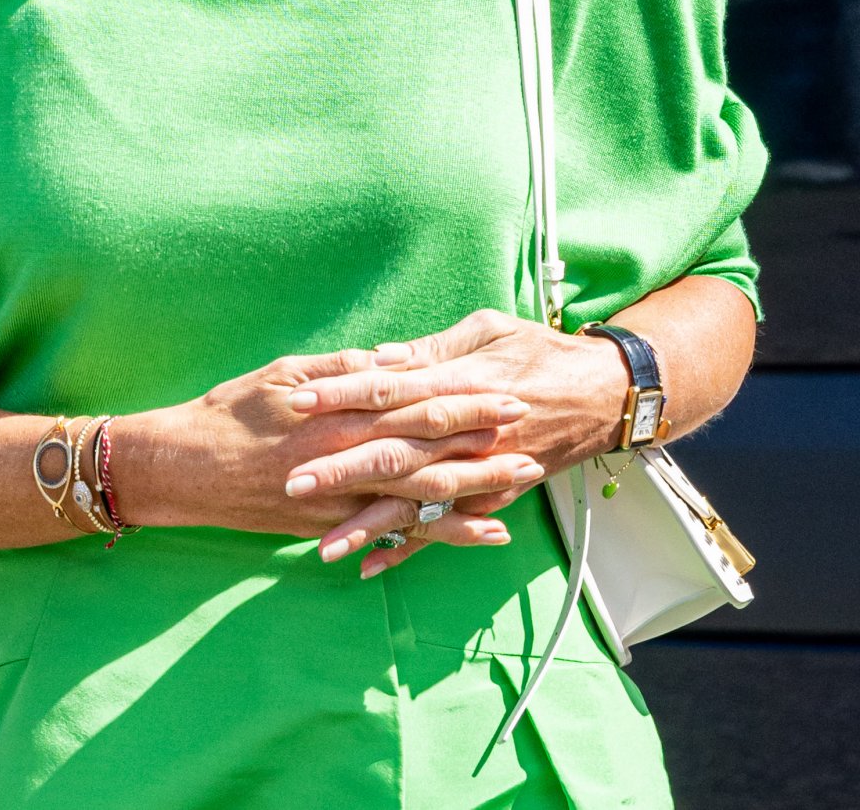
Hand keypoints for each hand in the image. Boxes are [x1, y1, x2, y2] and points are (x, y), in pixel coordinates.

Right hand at [111, 343, 538, 542]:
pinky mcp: (332, 526)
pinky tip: (477, 532)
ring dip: (475, 488)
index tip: (507, 389)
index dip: (465, 398)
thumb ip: (340, 368)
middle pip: (429, 449)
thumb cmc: (230, 412)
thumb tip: (389, 360)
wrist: (184, 470)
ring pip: (422, 494)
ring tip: (521, 484)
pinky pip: (395, 531)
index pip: (416, 402)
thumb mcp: (284, 372)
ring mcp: (341, 497)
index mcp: (339, 411)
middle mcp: (346, 456)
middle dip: (483, 441)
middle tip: (532, 433)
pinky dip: (438, 532)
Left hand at [281, 309, 627, 572]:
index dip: (342, 395)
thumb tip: (379, 358)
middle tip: (291, 480)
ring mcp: (482, 472)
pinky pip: (447, 529)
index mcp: (460, 384)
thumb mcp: (488, 329)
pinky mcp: (493, 496)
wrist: (605, 394)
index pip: (389, 389)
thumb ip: (432, 349)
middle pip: (395, 453)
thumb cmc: (540, 350)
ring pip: (417, 504)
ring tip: (323, 545)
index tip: (297, 402)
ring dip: (369, 525)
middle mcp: (468, 434)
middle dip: (340, 470)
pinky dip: (411, 550)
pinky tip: (371, 567)